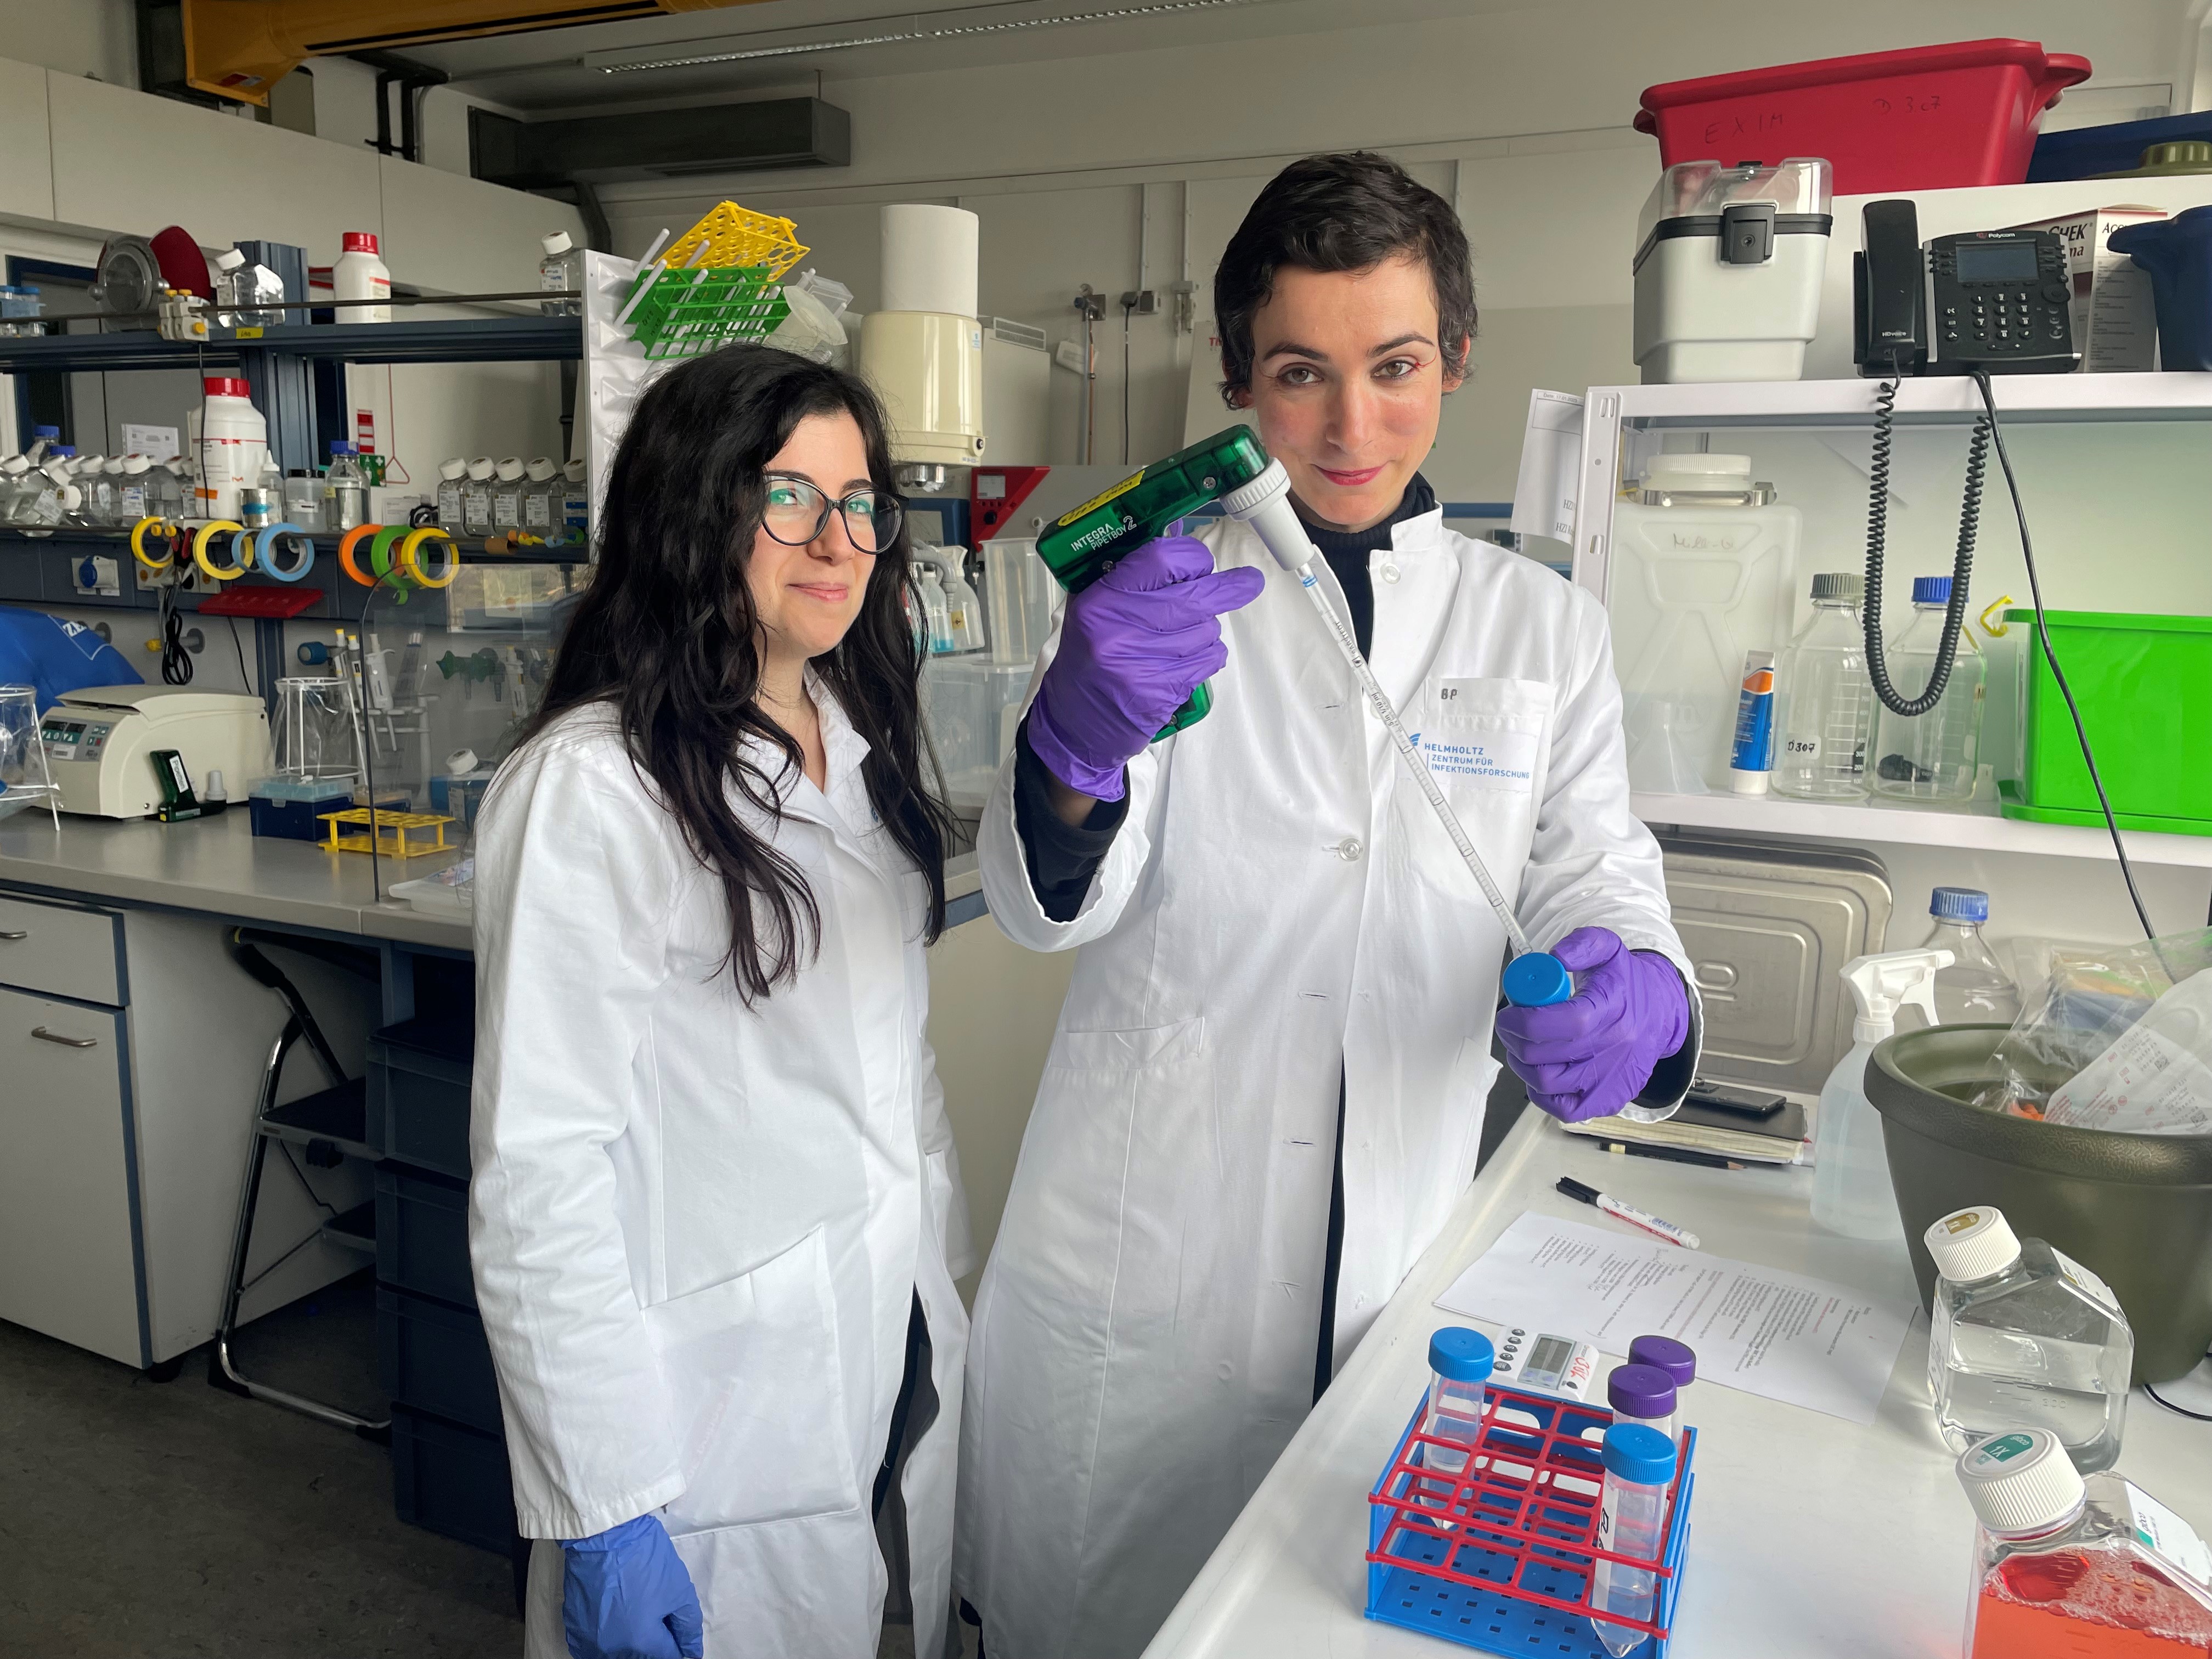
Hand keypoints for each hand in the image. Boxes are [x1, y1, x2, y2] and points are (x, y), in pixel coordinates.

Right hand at [561, 1514, 703, 1658]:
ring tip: (634, 1611)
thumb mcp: (679, 1590)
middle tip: (655, 1613)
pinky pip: (593, 1644)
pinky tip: (613, 1615)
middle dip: (654, 1641)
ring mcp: (589, 1640)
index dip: (677, 1643)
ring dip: (630, 1640)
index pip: (667, 1655)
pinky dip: (606, 1636)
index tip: (675, 1627)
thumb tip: (691, 1650)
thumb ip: (688, 1626)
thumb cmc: (645, 1559)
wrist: (603, 1534)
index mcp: (641, 1642)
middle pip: (641, 1655)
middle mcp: (612, 1649)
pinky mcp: (573, 1627)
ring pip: (617, 1651)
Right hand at [1026, 536, 1265, 800]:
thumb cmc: (1088, 662)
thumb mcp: (1093, 612)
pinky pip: (1208, 660)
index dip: (1192, 557)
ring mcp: (1143, 664)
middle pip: (1196, 596)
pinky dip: (1207, 656)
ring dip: (1207, 630)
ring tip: (1185, 637)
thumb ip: (1130, 580)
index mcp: (1100, 601)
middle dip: (1230, 588)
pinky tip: (1187, 660)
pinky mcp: (1162, 692)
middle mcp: (1120, 630)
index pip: (1161, 559)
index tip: (1203, 562)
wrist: (1076, 726)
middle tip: (1250, 582)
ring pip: (1208, 630)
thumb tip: (1181, 548)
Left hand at [1496, 928, 1688, 1123]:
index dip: (1525, 1020)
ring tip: (1524, 1045)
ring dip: (1523, 1064)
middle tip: (1510, 1026)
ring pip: (1547, 1083)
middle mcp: (1614, 1048)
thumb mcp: (1608, 949)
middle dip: (1514, 1039)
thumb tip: (1555, 959)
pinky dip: (1542, 1093)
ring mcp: (1611, 1079)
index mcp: (1613, 1010)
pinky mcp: (1609, 1099)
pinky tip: (1542, 1070)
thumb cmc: (1626, 985)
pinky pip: (1564, 1108)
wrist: (1659, 1014)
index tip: (1509, 1014)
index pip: (1566, 1022)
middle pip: (1547, 1055)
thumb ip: (1582, 945)